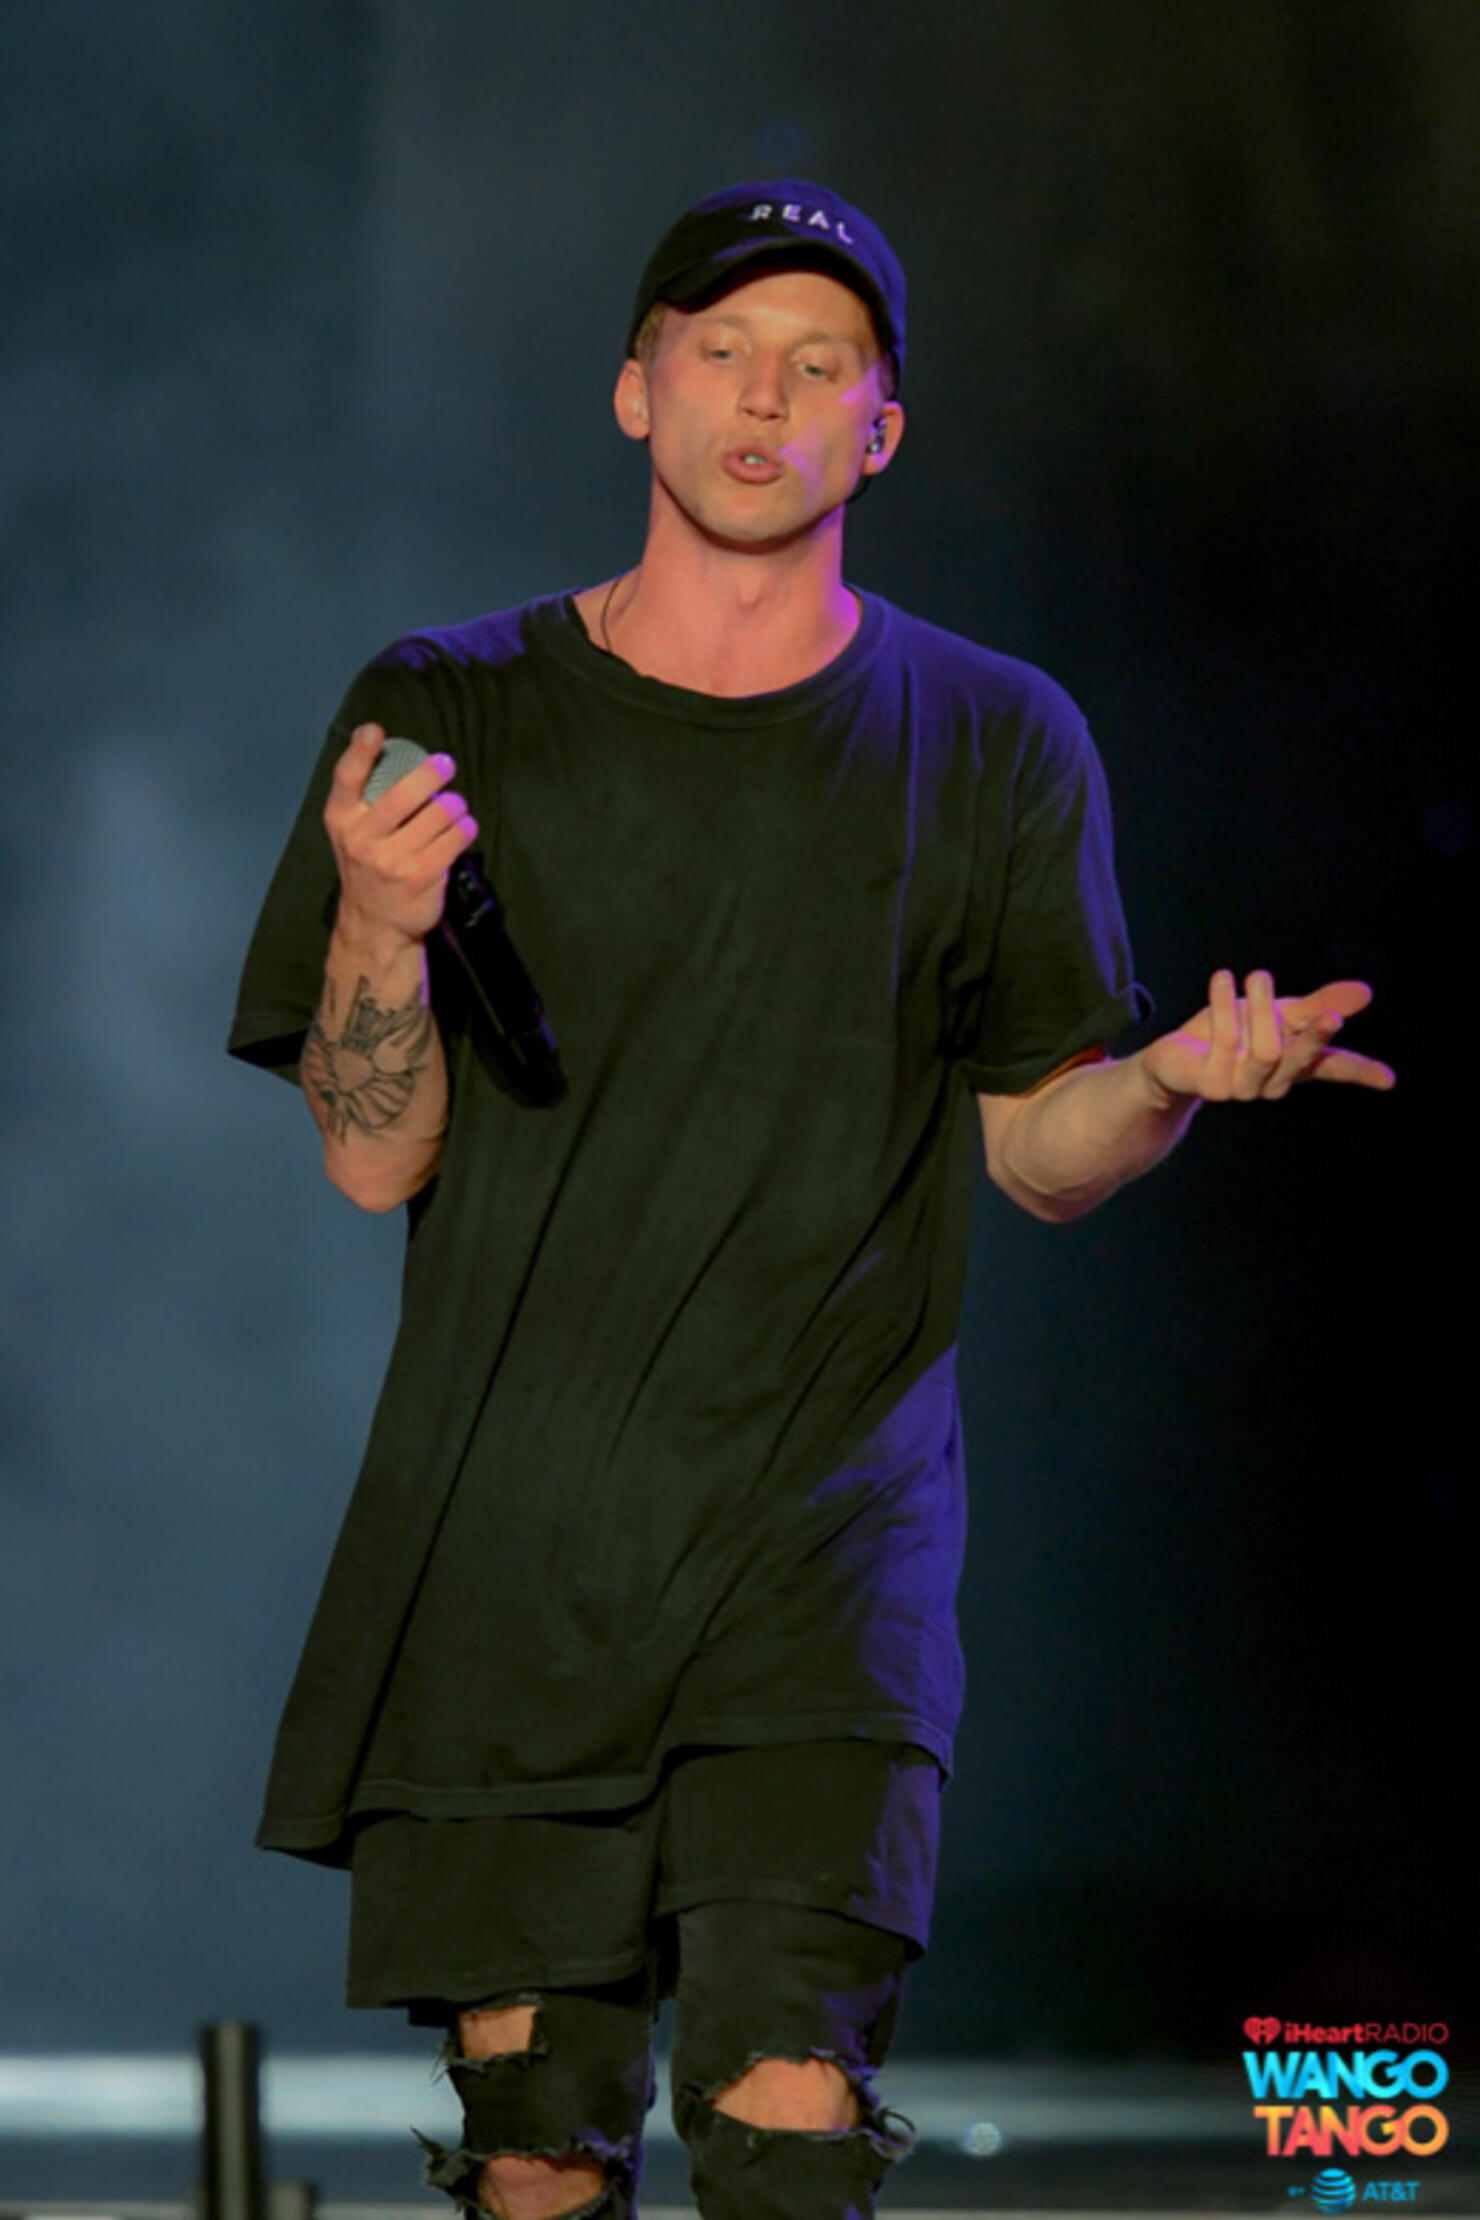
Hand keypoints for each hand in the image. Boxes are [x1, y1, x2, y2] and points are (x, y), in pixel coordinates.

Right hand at [323, 723, 477, 947]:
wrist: (374, 923)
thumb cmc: (368, 865)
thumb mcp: (351, 831)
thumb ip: (364, 798)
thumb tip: (398, 753)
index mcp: (341, 820)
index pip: (346, 779)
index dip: (360, 752)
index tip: (374, 730)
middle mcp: (362, 840)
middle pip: (401, 795)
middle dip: (430, 773)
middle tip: (446, 764)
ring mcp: (391, 861)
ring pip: (436, 815)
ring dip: (454, 804)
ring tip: (456, 805)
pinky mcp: (420, 878)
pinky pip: (454, 841)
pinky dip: (465, 828)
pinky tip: (465, 826)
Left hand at [1140, 970, 1394, 1106]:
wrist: (1174, 1058)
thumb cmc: (1230, 1033)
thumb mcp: (1277, 1013)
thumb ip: (1316, 1006)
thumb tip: (1367, 992)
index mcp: (1292, 1064)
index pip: (1333, 1069)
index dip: (1360, 1072)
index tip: (1388, 1080)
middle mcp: (1271, 1081)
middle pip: (1300, 1060)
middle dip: (1315, 1037)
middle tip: (1329, 1015)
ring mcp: (1241, 1087)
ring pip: (1264, 1052)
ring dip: (1261, 1009)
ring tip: (1256, 975)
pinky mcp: (1210, 1085)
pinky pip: (1224, 1041)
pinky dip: (1224, 1004)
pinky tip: (1222, 979)